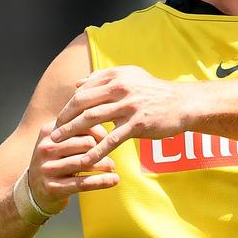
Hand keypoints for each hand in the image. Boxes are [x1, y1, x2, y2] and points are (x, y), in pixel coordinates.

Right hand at [27, 120, 118, 212]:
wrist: (33, 190)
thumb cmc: (57, 161)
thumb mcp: (61, 142)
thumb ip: (79, 130)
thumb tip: (110, 119)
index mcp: (49, 132)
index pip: (81, 124)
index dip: (100, 131)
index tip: (110, 137)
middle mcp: (46, 148)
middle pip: (86, 143)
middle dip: (103, 147)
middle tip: (113, 152)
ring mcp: (48, 168)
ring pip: (86, 162)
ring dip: (105, 164)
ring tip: (113, 166)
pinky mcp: (53, 187)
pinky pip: (83, 183)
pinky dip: (102, 181)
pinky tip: (115, 180)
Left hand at [51, 66, 190, 164]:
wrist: (184, 104)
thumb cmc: (157, 92)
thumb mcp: (131, 77)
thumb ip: (103, 79)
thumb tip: (77, 84)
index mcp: (116, 76)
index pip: (84, 89)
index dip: (69, 104)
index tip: (60, 118)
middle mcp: (120, 88)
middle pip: (82, 102)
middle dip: (64, 118)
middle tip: (53, 131)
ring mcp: (129, 106)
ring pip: (92, 119)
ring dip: (71, 132)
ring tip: (58, 142)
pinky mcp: (137, 124)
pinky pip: (111, 139)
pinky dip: (95, 150)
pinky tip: (85, 160)